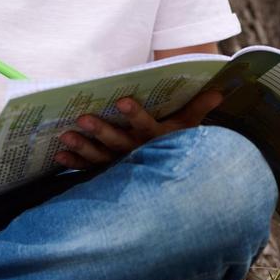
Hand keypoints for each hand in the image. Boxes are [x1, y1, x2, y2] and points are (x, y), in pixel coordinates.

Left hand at [55, 90, 222, 169]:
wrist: (172, 188)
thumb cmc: (178, 147)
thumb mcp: (190, 129)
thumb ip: (199, 108)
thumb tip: (219, 91)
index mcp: (156, 139)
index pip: (146, 125)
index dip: (135, 114)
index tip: (121, 100)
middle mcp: (138, 154)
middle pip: (118, 142)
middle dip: (100, 131)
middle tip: (82, 118)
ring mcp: (122, 166)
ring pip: (100, 157)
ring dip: (82, 148)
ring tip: (65, 137)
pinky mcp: (109, 176)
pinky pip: (90, 171)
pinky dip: (75, 164)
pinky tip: (60, 156)